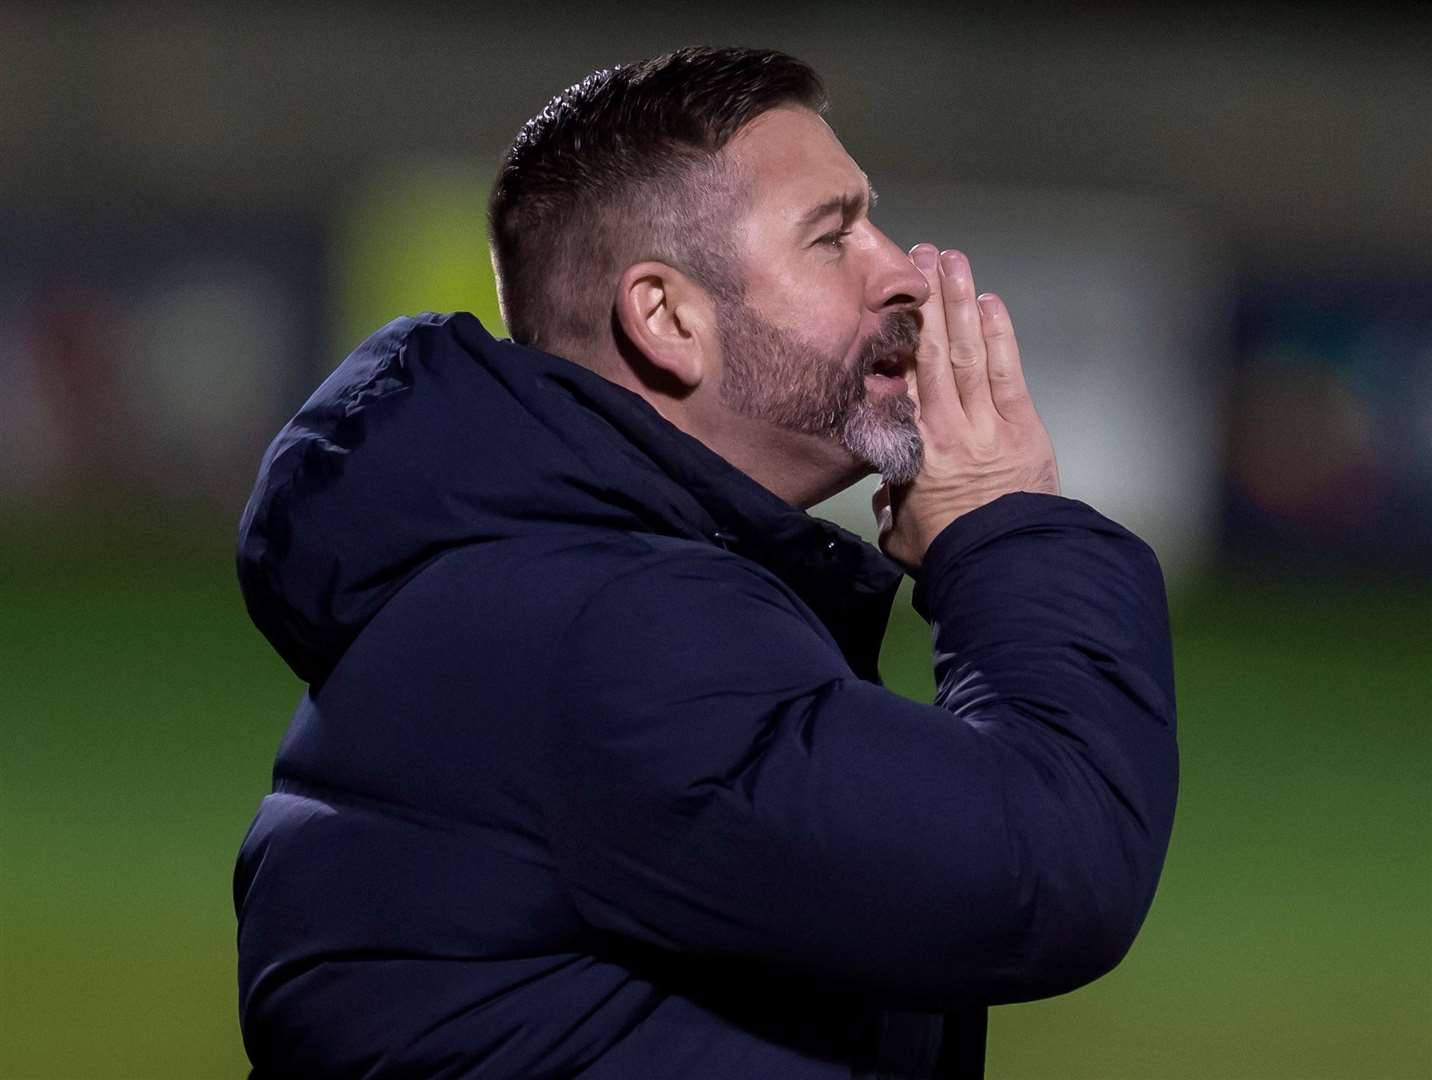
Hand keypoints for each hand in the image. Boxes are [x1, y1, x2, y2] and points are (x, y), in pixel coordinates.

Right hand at [874, 246, 1058, 569]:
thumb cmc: (948, 554)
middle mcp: (946, 426)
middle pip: (932, 352)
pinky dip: (999, 334)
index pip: (899, 383)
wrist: (1006, 567)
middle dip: (925, 302)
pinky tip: (989, 302)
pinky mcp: (1024, 426)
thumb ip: (890, 502)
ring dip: (960, 302)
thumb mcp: (900, 532)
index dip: (892, 339)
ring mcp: (988, 422)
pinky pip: (1007, 371)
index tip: (884, 304)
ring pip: (969, 351)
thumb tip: (886, 489)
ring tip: (950, 260)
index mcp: (911, 449)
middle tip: (917, 256)